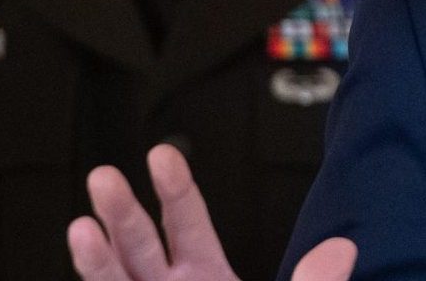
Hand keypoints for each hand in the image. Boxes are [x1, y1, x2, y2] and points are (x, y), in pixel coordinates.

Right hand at [67, 143, 357, 279]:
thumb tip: (343, 249)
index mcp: (206, 277)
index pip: (188, 224)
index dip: (175, 190)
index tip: (162, 157)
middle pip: (141, 245)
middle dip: (122, 212)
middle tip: (105, 178)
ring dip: (97, 258)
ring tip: (82, 228)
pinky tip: (87, 261)